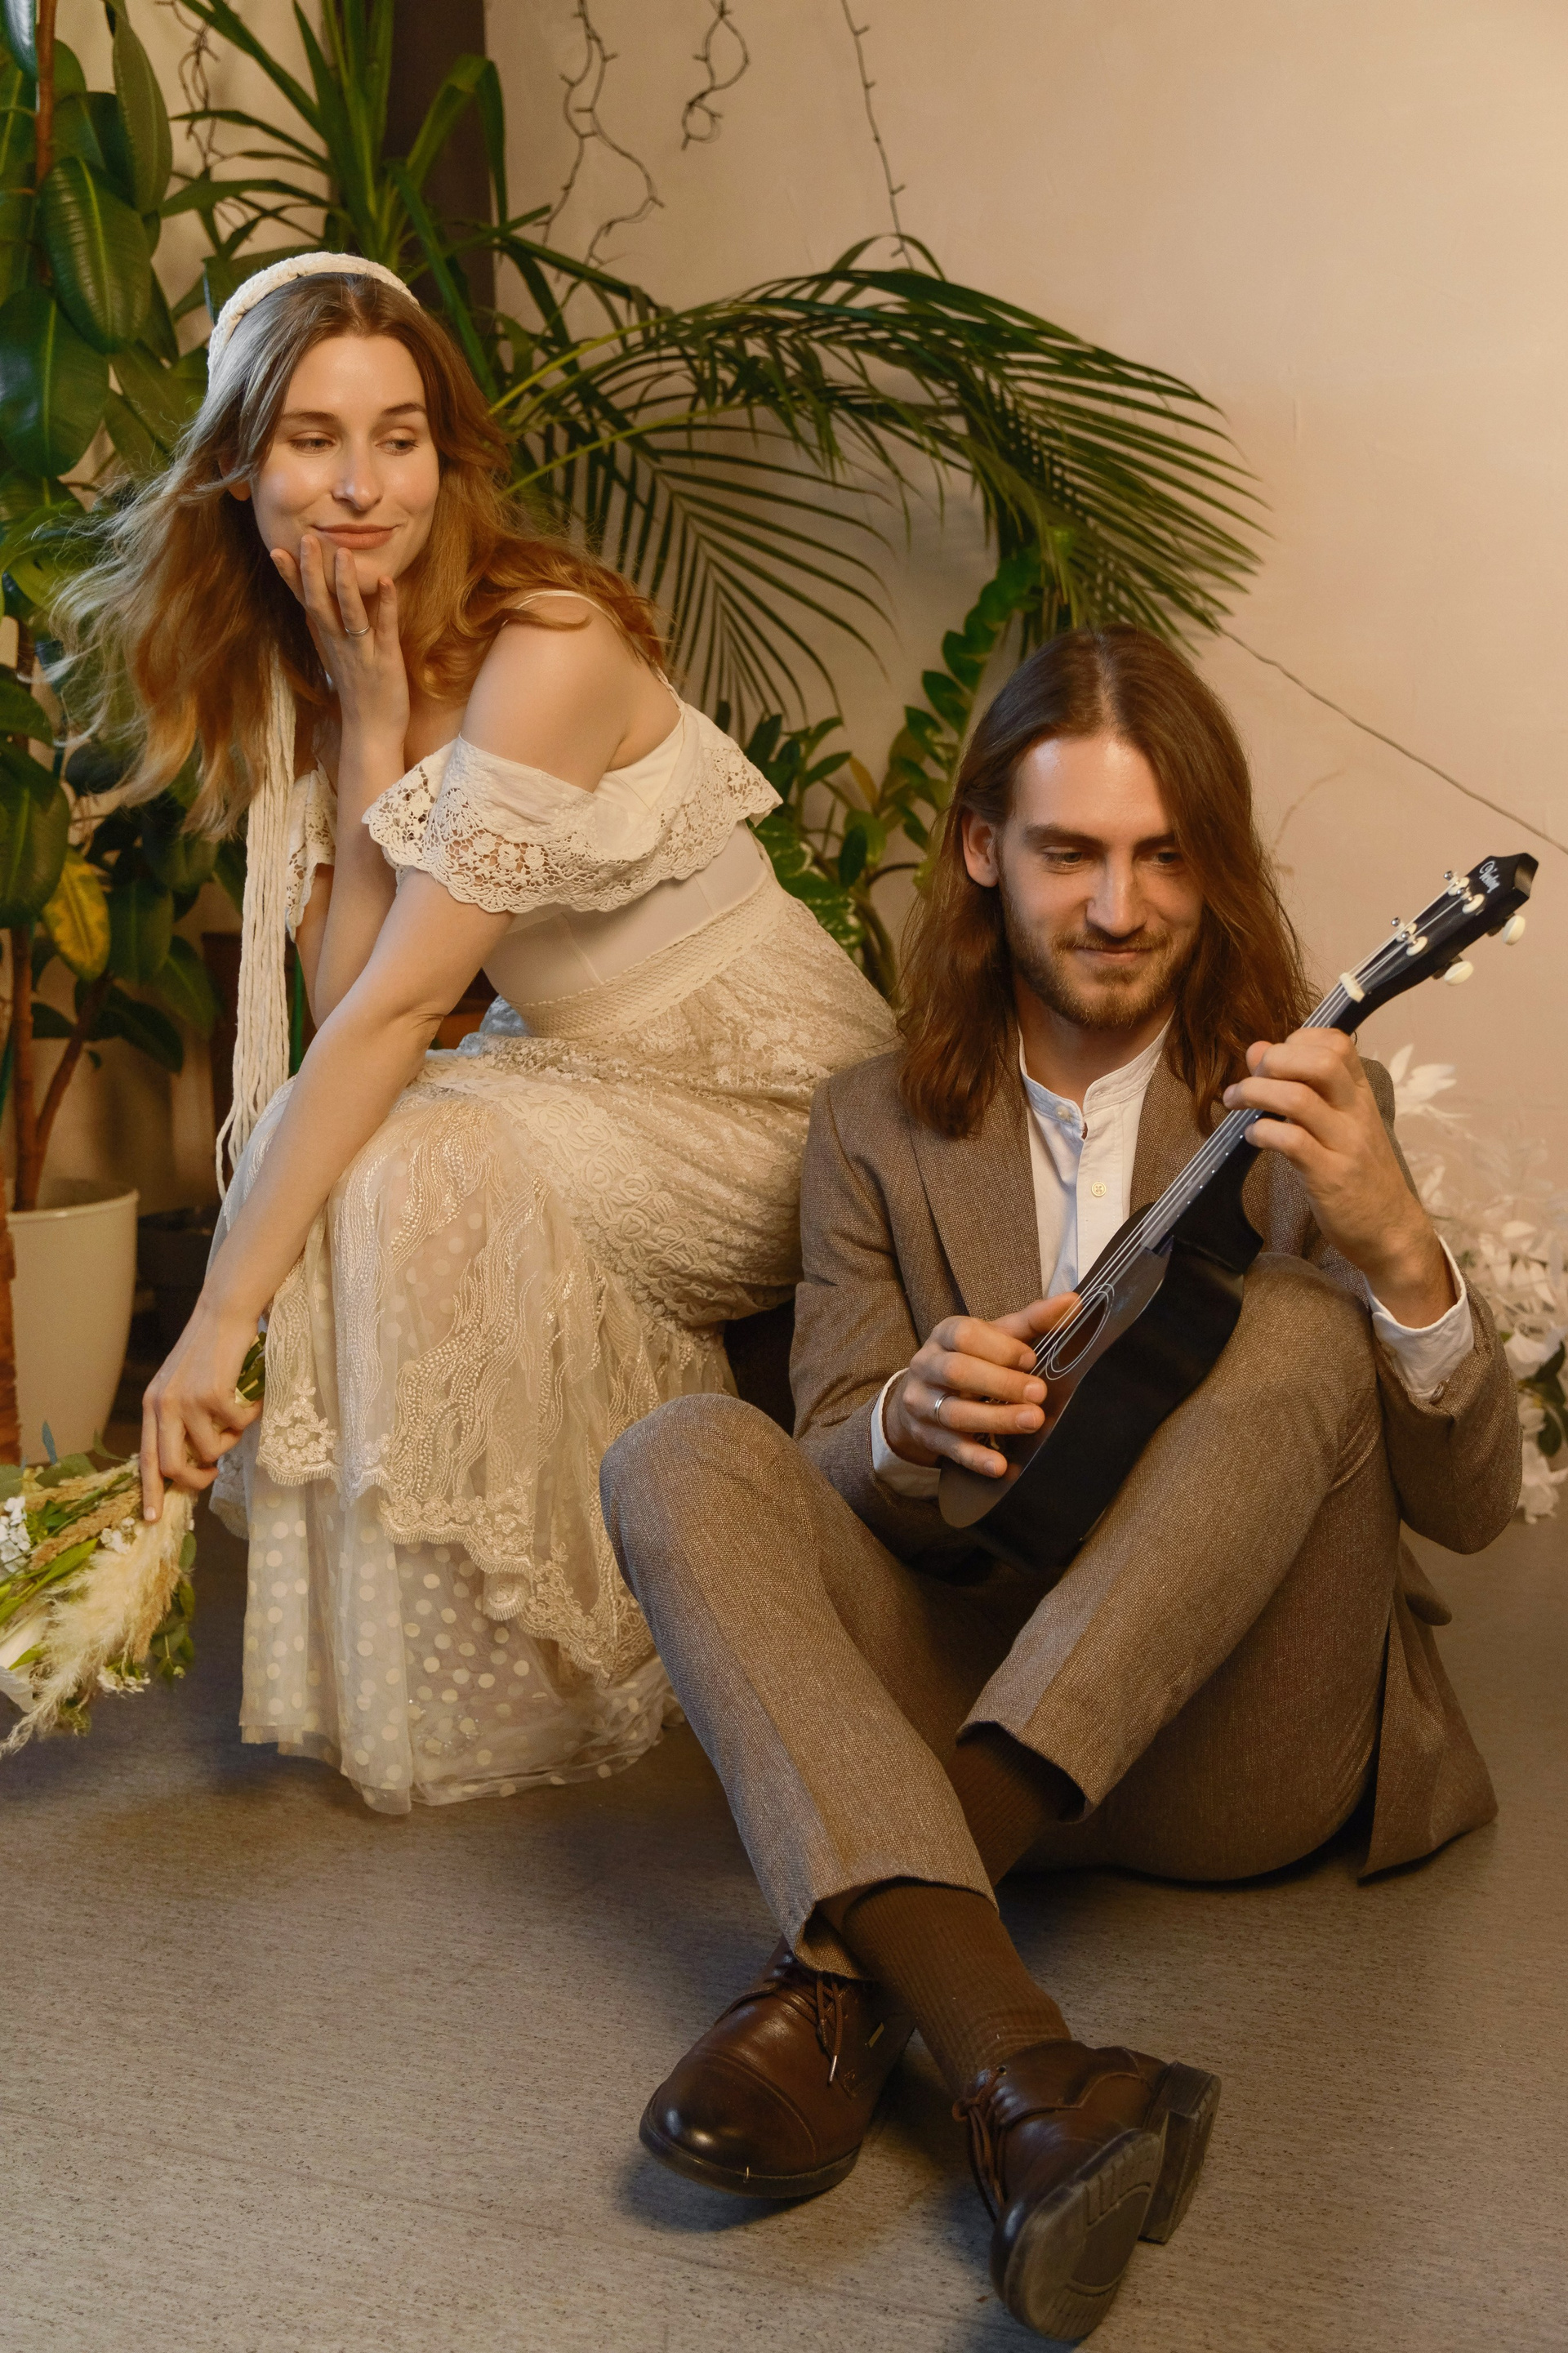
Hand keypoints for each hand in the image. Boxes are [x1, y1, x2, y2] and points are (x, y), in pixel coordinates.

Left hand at [140, 1297, 262, 1519]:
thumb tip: (196, 1460)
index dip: (150, 1491)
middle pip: (172, 1465)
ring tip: (236, 1418)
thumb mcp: (183, 1387)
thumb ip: (181, 1419)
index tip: (152, 1518)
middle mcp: (163, 1405)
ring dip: (230, 1441)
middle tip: (212, 1474)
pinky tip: (251, 1397)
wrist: (223, 1313)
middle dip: (195, 1480)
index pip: (145, 1458)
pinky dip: (249, 1417)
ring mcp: (187, 1400)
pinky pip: (237, 1426)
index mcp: (152, 1405)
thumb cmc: (210, 1352)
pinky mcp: (213, 1393)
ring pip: (211, 1449)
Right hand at [271, 531, 408, 752]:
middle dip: (311, 571)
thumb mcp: (336, 658)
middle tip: (306, 538)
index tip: (276, 549)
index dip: (290, 577)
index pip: (303, 603)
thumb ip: (327, 632)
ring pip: (348, 614)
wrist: (371, 733)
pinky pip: (383, 628)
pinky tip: (388, 581)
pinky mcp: (385, 660)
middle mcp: (338, 644)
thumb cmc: (357, 693)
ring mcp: (360, 652)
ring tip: (342, 553)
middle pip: (319, 603)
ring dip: (344, 584)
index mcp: (326, 640)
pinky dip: (386, 605)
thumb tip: (313, 609)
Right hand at [884, 1294, 1080, 1478]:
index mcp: (945, 1335)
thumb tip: (1073, 1302)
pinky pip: (950, 1449)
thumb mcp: (993, 1338)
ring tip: (1031, 1421)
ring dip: (995, 1419)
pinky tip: (1001, 1466)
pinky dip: (976, 1458)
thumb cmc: (970, 1360)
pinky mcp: (926, 1436)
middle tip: (1038, 1393)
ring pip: (954, 1413)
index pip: (965, 1335)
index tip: (1031, 1359)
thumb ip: (1031, 1322)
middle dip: (1000, 1383)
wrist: (921, 1397)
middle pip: (957, 1372)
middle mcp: (927, 1366)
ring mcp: (922, 1403)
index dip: (1000, 1348)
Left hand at [1222, 1029, 1454, 1324]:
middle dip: (1276, 1060)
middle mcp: (1357, 1113)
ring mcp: (1346, 1144)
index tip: (1273, 1059)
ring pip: (1300, 1099)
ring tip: (1235, 1102)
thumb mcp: (1338, 1125)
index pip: (1337, 1044)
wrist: (1391, 1230)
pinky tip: (1252, 1137)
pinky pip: (1293, 1142)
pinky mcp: (1331, 1177)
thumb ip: (1302, 1088)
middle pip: (1321, 1062)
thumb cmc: (1359, 1174)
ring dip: (1256, 1093)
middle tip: (1249, 1076)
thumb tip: (1256, 1050)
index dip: (1298, 1041)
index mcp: (1361, 1095)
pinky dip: (1263, 1132)